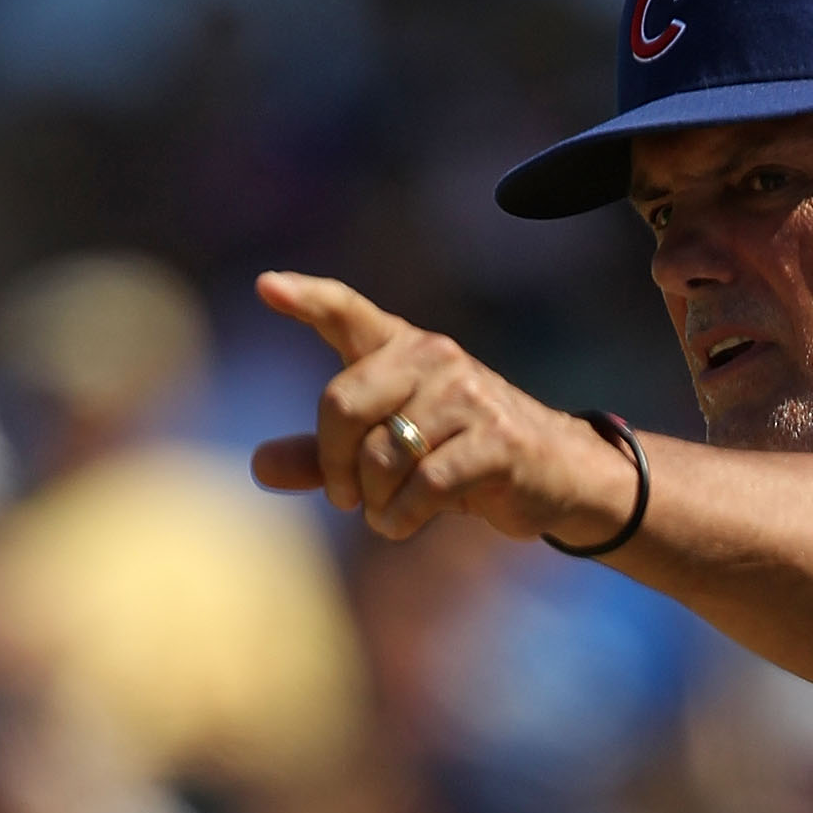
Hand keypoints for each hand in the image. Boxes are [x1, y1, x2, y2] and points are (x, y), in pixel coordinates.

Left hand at [248, 272, 640, 549]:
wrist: (554, 473)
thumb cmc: (460, 455)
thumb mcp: (389, 451)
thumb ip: (325, 456)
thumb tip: (259, 466)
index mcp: (402, 346)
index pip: (347, 312)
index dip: (307, 299)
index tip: (266, 287)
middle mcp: (434, 357)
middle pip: (341, 401)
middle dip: (332, 461)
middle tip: (341, 496)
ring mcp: (468, 396)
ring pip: (382, 452)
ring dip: (372, 499)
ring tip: (382, 515)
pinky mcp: (496, 441)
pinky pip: (424, 484)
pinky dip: (400, 515)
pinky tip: (399, 525)